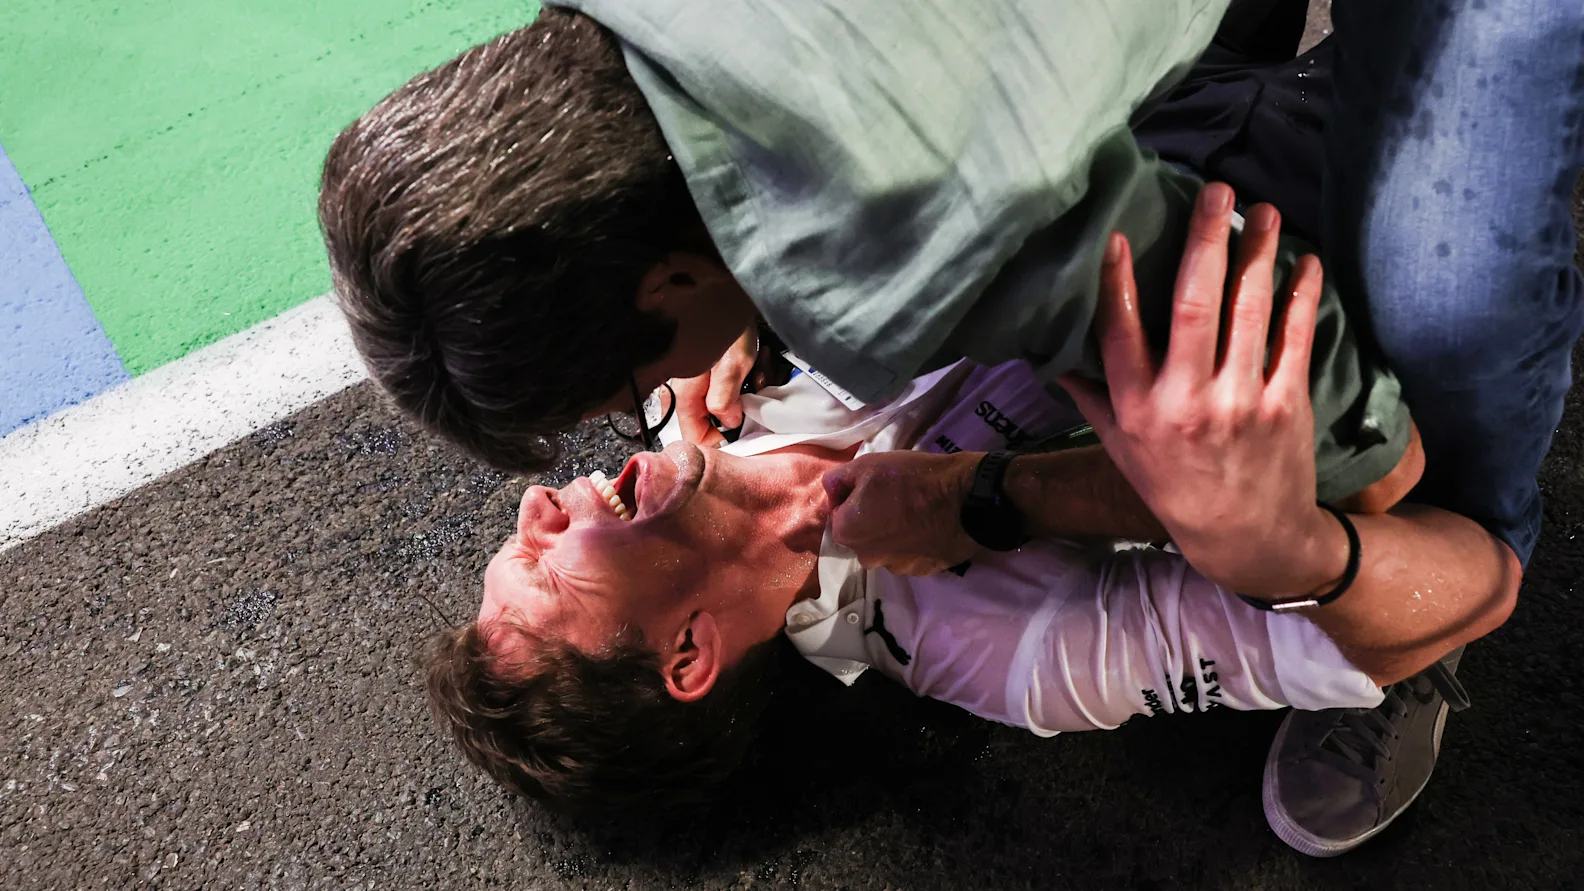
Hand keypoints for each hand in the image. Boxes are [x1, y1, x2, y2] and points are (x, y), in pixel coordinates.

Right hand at [669, 326, 759, 447]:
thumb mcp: (733, 363)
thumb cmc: (725, 320)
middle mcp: (679, 385)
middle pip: (700, 419)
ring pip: (708, 403)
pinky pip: (711, 387)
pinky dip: (730, 385)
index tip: (739, 437)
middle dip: (726, 418)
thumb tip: (727, 423)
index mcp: (684, 389)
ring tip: (753, 379)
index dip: (716, 441)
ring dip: (732, 400)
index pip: (692, 433)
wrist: (722, 288)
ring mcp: (687, 375)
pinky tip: (747, 370)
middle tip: (750, 405)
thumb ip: (725, 398)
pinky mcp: (697, 365)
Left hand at [823, 451, 981, 575]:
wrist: (964, 500)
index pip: (839, 513)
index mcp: (847, 533)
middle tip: (896, 496)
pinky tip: (930, 524)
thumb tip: (831, 490)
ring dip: (895, 532)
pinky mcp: (923, 571)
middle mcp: (867, 558)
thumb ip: (837, 479)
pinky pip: (911, 554)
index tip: (875, 485)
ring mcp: (897, 568)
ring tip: (916, 511)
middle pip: (863, 533)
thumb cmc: (910, 479)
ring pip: (887, 546)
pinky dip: (916, 542)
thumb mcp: (866, 465)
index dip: (855, 495)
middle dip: (872, 518)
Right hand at [1057, 184, 1345, 597]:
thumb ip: (1091, 395)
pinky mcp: (1285, 404)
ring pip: (1249, 310)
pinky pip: (1294, 336)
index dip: (1117, 281)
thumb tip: (1052, 350)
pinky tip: (1304, 260)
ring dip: (1258, 253)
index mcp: (1136, 409)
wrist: (1247, 539)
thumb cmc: (1174, 488)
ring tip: (1263, 210)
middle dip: (1207, 241)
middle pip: (1194, 306)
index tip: (1120, 233)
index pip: (1120, 333)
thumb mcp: (1120, 448)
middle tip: (1216, 190)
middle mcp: (1184, 402)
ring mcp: (1239, 401)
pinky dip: (1301, 294)